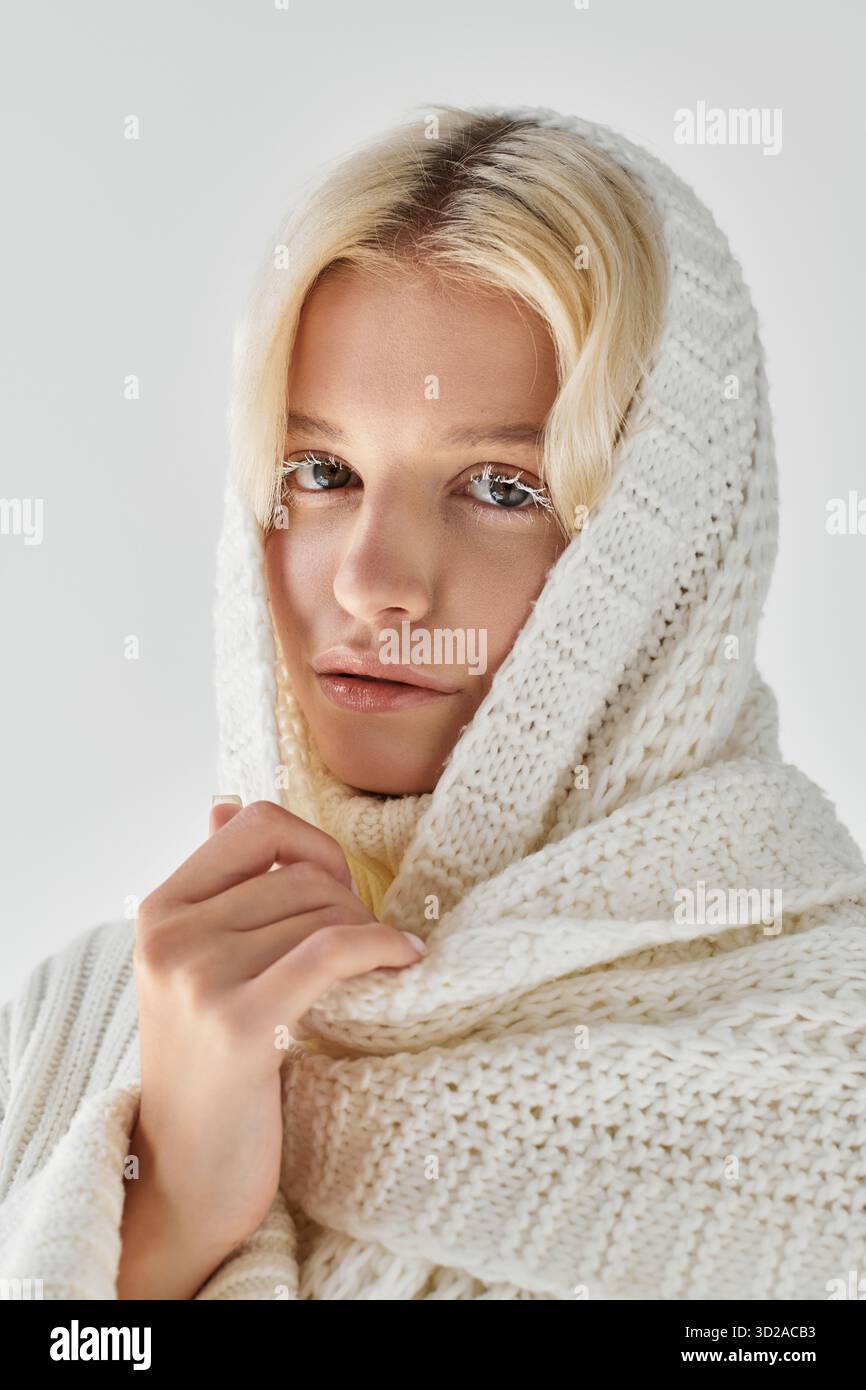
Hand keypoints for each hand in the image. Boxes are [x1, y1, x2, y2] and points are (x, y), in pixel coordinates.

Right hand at [117, 797, 423, 1297]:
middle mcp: (170, 935)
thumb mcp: (196, 964)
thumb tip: (223, 800)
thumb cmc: (209, 1064)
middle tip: (361, 949)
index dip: (312, 845)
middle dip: (349, 902)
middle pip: (299, 873)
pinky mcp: (240, 1023)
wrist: (186, 1174)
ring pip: (323, 911)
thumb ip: (217, 886)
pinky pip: (332, 950)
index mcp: (160, 908)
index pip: (254, 822)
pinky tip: (404, 962)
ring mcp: (199, 978)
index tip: (335, 890)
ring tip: (368, 973)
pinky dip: (380, 946)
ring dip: (365, 935)